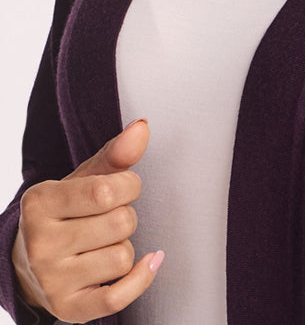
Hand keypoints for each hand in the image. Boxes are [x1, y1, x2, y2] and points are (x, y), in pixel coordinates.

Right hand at [11, 118, 162, 323]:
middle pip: (120, 223)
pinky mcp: (68, 308)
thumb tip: (142, 127)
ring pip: (123, 257)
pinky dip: (140, 279)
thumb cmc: (63, 212)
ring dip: (125, 246)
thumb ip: (115, 154)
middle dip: (126, 216)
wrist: (28, 262)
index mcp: (40, 203)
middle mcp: (41, 244)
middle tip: (107, 218)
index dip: (129, 186)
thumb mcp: (82, 178)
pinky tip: (146, 262)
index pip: (106, 191)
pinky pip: (117, 298)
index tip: (123, 187)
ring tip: (103, 242)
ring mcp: (52, 280)